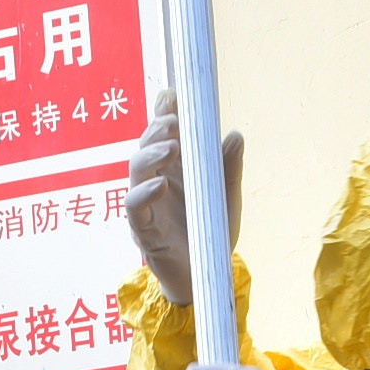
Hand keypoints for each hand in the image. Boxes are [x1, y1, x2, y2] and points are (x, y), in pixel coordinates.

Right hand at [126, 91, 242, 306]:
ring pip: (135, 170)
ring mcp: (146, 204)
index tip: (173, 96)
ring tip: (172, 147)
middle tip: (174, 122)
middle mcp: (154, 179)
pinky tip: (159, 185)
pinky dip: (144, 193)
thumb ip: (228, 167)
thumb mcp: (226, 195)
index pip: (161, 132)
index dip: (163, 112)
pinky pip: (134, 207)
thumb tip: (235, 135)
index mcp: (172, 167)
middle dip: (157, 128)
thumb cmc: (211, 230)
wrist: (206, 273)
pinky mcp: (143, 229)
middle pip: (145, 145)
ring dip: (151, 155)